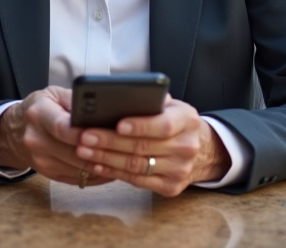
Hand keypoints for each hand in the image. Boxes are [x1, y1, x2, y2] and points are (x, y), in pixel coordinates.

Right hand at [0, 86, 114, 186]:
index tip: (104, 134)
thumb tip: (102, 108)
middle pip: (73, 152)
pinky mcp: (48, 173)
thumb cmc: (40, 108)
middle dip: (101, 152)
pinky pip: (76, 179)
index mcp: (39, 114)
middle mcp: (36, 139)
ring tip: (123, 159)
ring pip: (78, 169)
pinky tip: (111, 169)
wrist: (15, 130)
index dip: (84, 134)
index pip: (62, 127)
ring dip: (103, 166)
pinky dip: (96, 175)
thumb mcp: (54, 94)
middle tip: (126, 149)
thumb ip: (75, 100)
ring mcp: (41, 160)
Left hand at [72, 96, 230, 196]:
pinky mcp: (170, 187)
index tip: (117, 124)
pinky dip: (114, 172)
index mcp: (188, 120)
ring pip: (136, 165)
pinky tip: (97, 164)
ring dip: (106, 158)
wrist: (201, 151)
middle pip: (143, 147)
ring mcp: (179, 170)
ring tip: (83, 150)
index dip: (140, 126)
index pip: (164, 125)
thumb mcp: (172, 105)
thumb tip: (118, 97)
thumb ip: (152, 100)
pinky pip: (137, 180)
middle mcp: (187, 147)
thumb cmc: (176, 122)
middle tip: (85, 136)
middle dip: (110, 141)